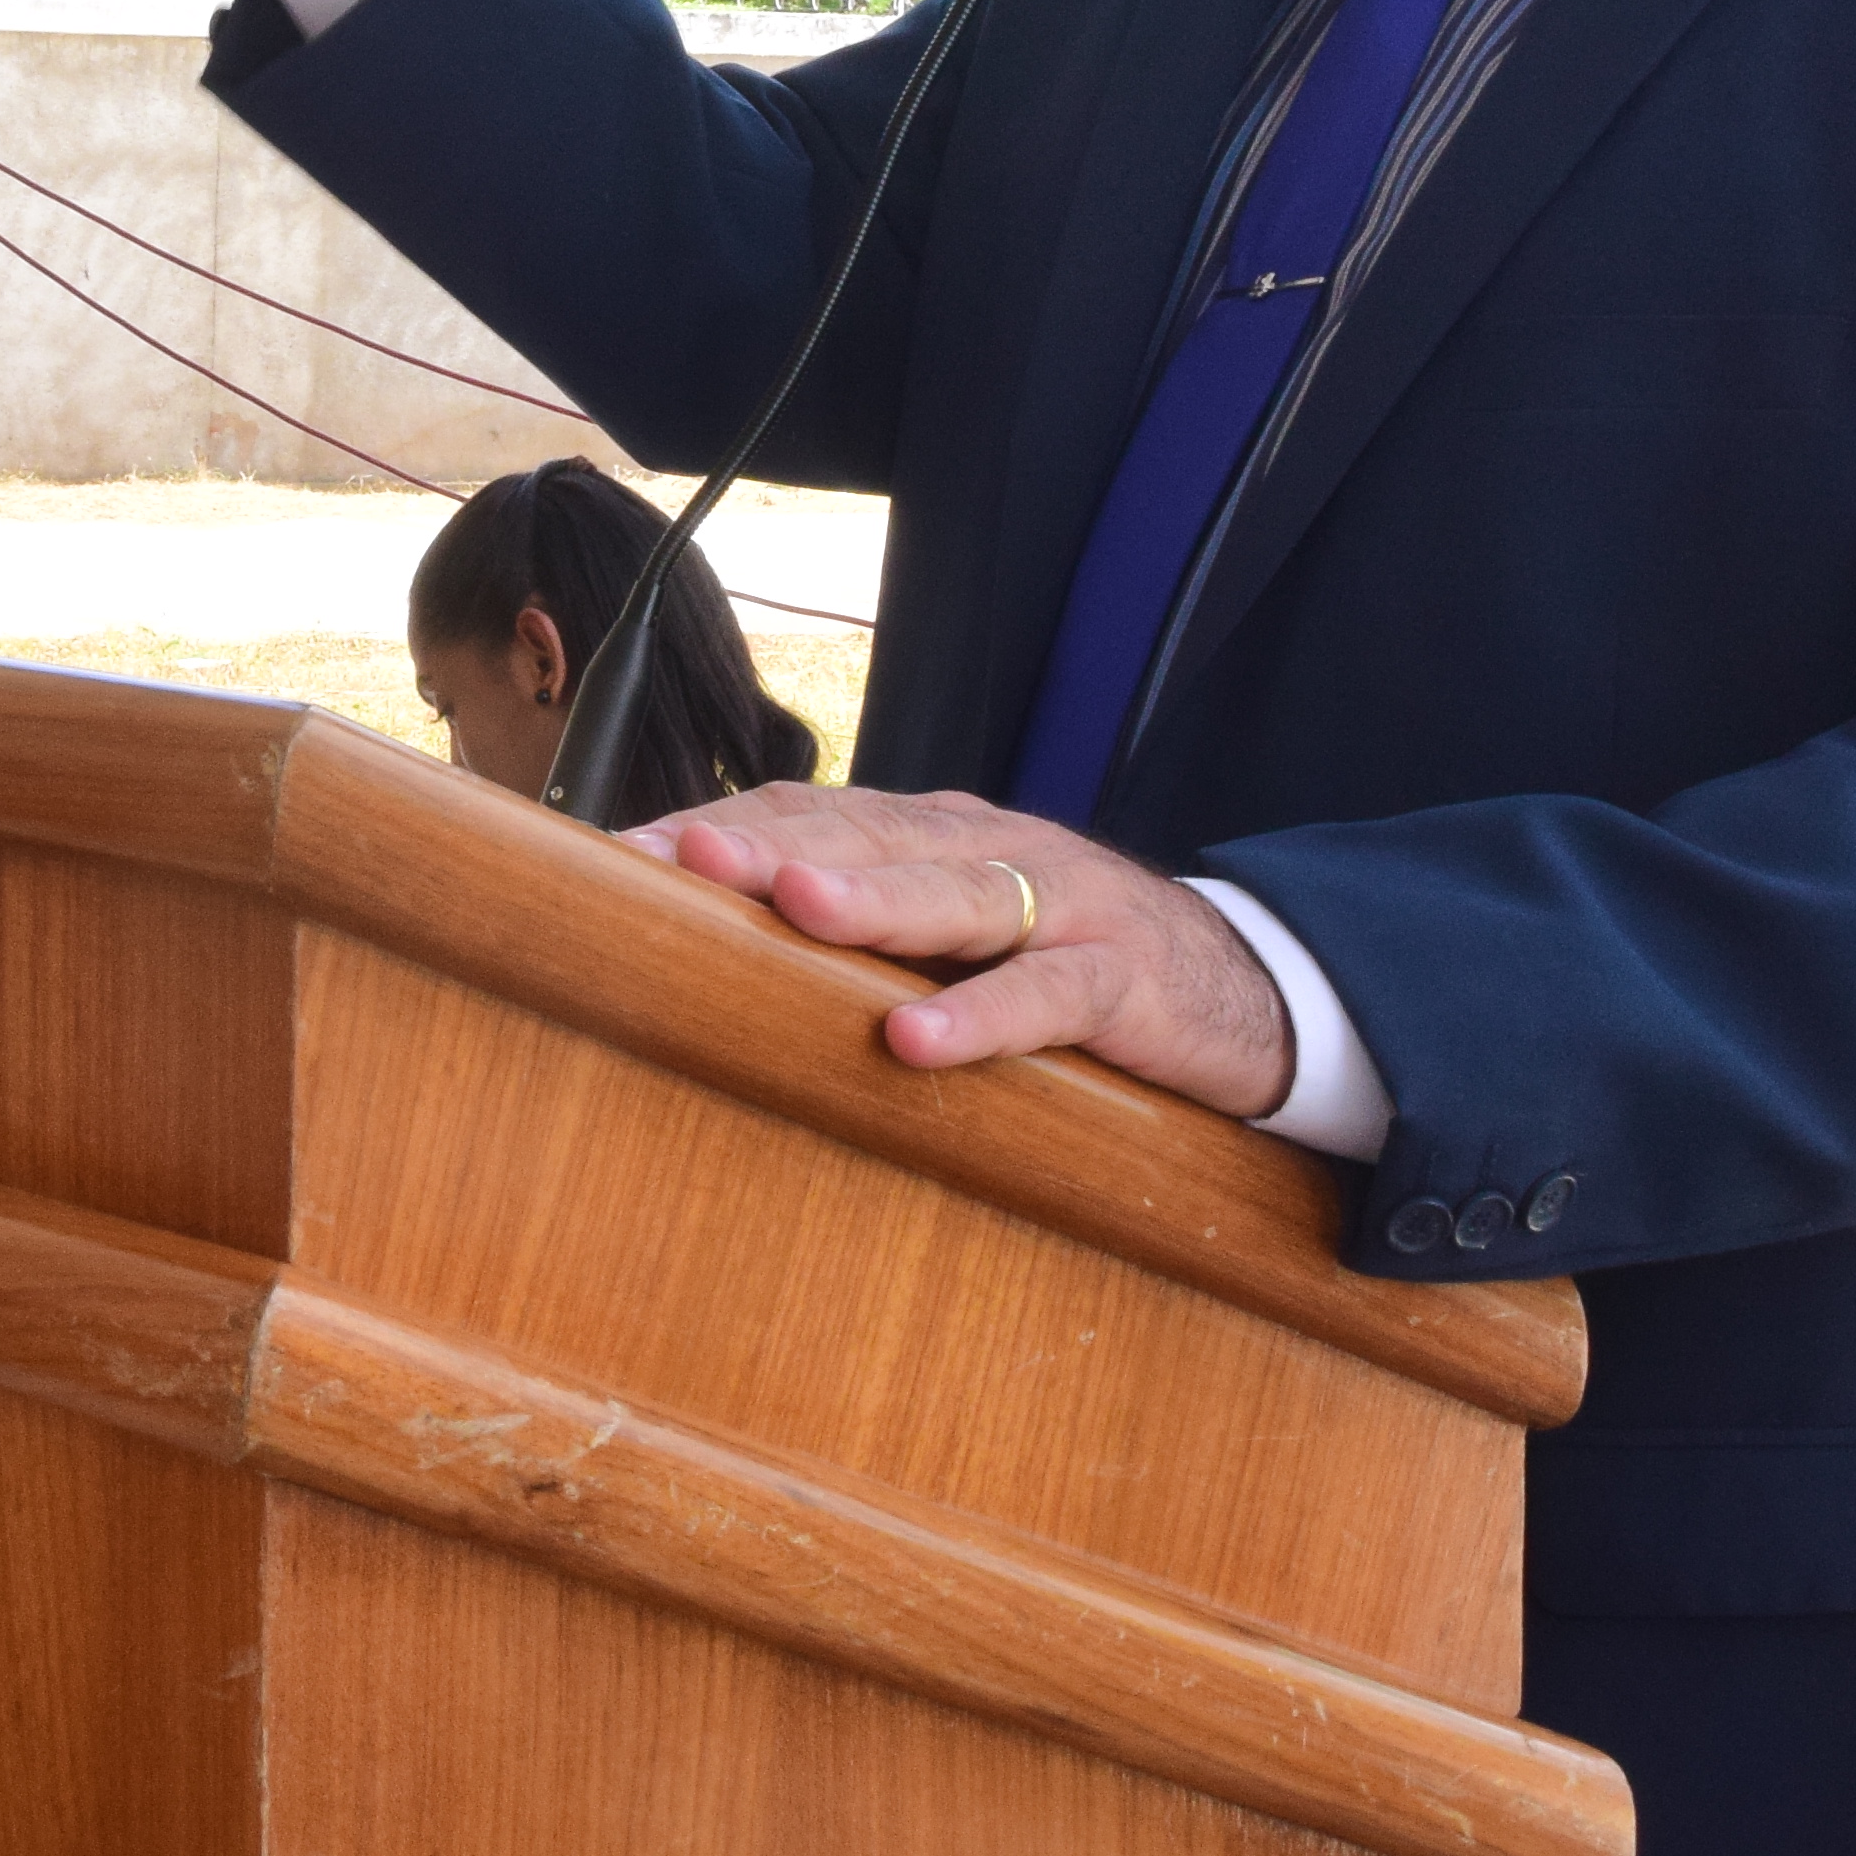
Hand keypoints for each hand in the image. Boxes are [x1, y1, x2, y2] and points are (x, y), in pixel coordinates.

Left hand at [634, 781, 1298, 1121]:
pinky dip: (985, 1015)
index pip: (807, 815)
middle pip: (863, 837)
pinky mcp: (1122, 978)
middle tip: (670, 857)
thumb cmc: (1062, 963)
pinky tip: (920, 1039)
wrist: (1241, 987)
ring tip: (787, 905)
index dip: (717, 829)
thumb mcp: (954, 936)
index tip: (614, 859)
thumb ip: (855, 934)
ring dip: (867, 901)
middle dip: (763, 846)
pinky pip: (1049, 993)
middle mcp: (985, 847)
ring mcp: (1059, 904)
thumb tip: (705, 959)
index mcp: (930, 835)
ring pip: (953, 893)